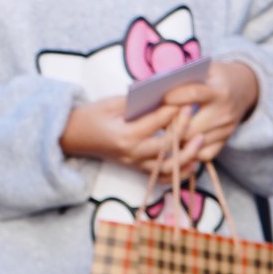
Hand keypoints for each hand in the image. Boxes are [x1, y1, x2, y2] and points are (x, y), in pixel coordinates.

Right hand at [59, 95, 183, 168]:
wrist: (72, 137)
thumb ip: (137, 102)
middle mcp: (132, 153)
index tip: (186, 97)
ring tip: (201, 140)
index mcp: (125, 135)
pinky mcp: (136, 169)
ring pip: (169, 166)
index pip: (158, 121)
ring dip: (188, 154)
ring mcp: (135, 164)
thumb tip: (162, 96)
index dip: (174, 108)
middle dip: (184, 127)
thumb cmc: (90, 117)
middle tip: (193, 112)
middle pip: (168, 144)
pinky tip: (192, 162)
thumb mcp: (111, 103)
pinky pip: (162, 176)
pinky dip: (179, 172)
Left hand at [161, 61, 259, 169]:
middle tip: (157, 121)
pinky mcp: (225, 140)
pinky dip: (189, 151)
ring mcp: (226, 129)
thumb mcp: (205, 68)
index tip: (160, 98)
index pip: (193, 94)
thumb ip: (185, 75)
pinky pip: (204, 154)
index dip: (174, 97)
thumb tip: (157, 83)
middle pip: (191, 127)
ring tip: (164, 131)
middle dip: (171, 125)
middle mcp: (224, 112)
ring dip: (176, 139)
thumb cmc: (216, 77)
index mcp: (218, 91)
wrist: (244, 88)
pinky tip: (179, 141)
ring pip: (194, 142)